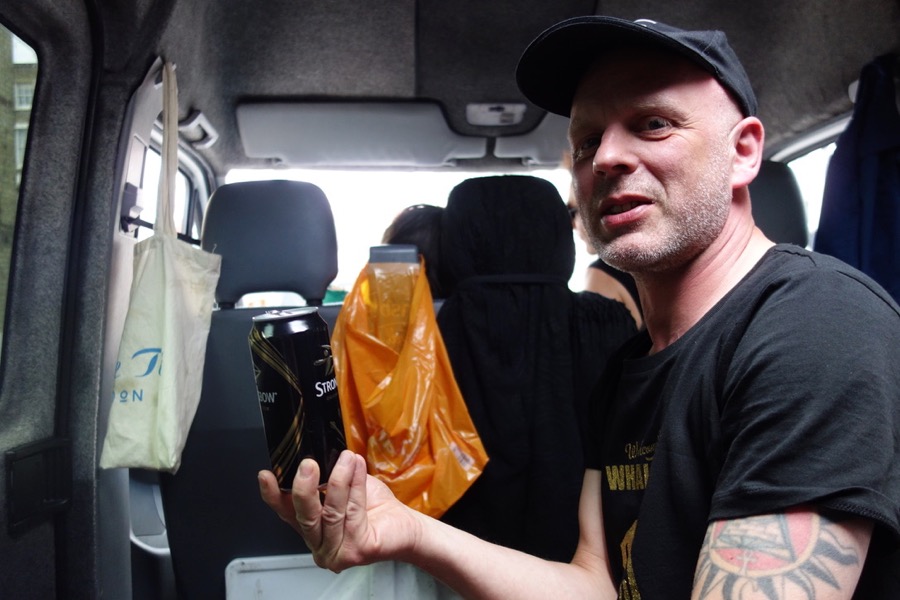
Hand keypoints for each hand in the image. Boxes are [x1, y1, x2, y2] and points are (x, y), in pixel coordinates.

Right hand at [259, 450, 419, 571]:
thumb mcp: (343, 487)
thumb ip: (325, 481)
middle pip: (304, 517)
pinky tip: (358, 469)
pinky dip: (355, 487)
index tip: (266, 475)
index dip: (274, 495)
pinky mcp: (356, 551)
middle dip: (305, 488)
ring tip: (346, 459)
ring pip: (330, 513)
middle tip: (309, 464)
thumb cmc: (374, 506)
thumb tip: (313, 454)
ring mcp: (336, 552)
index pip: (287, 513)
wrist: (405, 525)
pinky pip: (352, 513)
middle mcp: (320, 545)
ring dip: (339, 480)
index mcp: (312, 528)